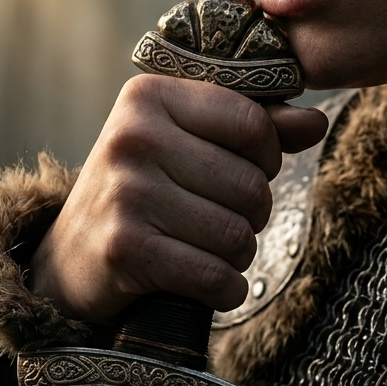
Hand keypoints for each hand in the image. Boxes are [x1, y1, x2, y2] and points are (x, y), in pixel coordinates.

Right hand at [30, 75, 327, 323]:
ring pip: (237, 234)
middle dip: (252, 213)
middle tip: (219, 218)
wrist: (70, 260)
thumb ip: (254, 128)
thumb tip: (316, 122)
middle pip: (251, 184)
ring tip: (208, 248)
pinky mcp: (124, 247)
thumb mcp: (187, 143)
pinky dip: (224, 289)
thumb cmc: (143, 191)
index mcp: (149, 96)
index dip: (267, 156)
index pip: (253, 123)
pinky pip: (214, 275)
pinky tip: (207, 283)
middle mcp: (133, 136)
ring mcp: (125, 192)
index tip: (243, 170)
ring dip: (238, 254)